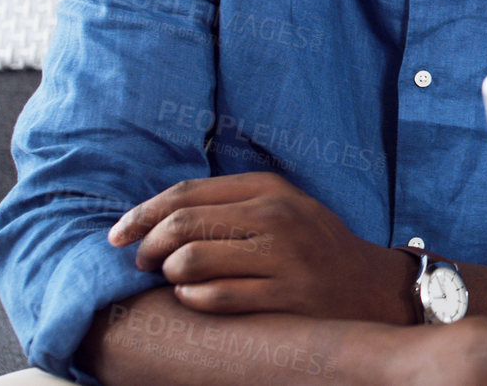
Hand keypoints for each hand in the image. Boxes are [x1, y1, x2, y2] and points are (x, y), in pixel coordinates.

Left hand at [107, 171, 417, 322]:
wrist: (369, 285)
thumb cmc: (312, 245)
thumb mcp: (280, 208)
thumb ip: (229, 205)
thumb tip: (155, 217)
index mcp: (268, 188)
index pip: (186, 193)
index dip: (142, 214)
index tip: (116, 234)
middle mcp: (275, 216)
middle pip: (182, 225)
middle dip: (147, 247)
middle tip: (141, 263)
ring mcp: (282, 257)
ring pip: (192, 262)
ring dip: (167, 274)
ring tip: (171, 279)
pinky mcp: (285, 295)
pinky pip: (215, 297)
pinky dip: (192, 298)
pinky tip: (192, 297)